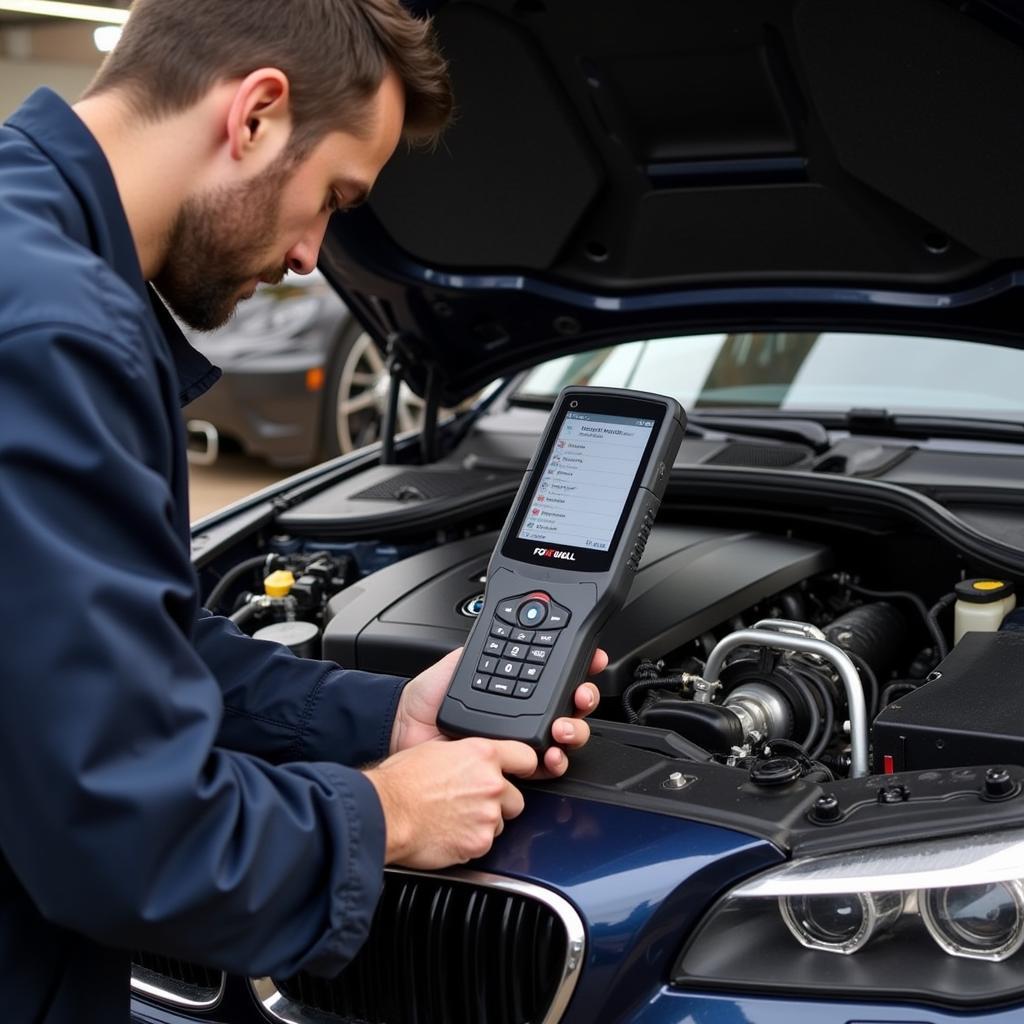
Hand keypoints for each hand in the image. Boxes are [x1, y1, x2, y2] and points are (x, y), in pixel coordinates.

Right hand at [365, 737, 536, 867]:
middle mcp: (491, 783)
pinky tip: (449, 833)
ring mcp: (488, 815)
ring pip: (500, 822)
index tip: (519, 773)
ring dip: (484, 823)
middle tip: (471, 802)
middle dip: (499, 802)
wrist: (384, 813)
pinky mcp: (479, 843)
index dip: (522, 767)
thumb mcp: (437, 751)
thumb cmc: (401, 781)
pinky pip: (485, 844)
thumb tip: (475, 761)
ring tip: (454, 818)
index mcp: (482, 754)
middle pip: (516, 797)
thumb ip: (467, 756)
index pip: (526, 757)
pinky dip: (470, 841)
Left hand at [390, 647, 605, 776]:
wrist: (402, 731)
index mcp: (514, 685)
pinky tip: (552, 753)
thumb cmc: (425, 701)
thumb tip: (509, 628)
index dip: (578, 667)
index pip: (555, 677)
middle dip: (583, 699)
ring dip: (574, 730)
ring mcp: (518, 741)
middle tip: (579, 696)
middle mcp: (522, 713)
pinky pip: (544, 767)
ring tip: (563, 727)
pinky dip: (556, 760)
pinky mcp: (511, 768)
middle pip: (569, 706)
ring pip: (563, 736)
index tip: (591, 658)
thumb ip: (485, 647)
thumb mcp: (459, 662)